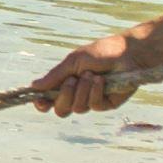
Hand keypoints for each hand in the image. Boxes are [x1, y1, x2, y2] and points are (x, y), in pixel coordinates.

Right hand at [30, 29, 146, 116]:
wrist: (129, 53)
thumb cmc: (102, 52)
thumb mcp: (74, 61)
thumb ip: (55, 75)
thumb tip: (33, 86)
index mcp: (66, 82)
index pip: (49, 99)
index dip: (42, 103)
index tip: (39, 101)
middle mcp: (77, 94)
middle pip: (61, 109)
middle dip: (64, 96)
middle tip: (72, 80)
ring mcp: (91, 100)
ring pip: (77, 109)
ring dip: (82, 91)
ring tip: (92, 75)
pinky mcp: (106, 104)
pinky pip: (93, 106)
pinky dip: (95, 92)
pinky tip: (102, 80)